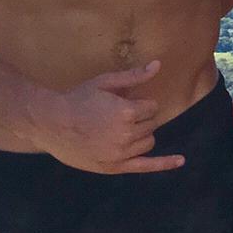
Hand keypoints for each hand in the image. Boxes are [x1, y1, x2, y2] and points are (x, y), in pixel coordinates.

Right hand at [22, 61, 183, 174]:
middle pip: (151, 125)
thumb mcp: (105, 82)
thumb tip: (158, 65)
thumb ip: (134, 76)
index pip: (151, 108)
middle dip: (140, 118)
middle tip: (118, 116)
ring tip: (119, 130)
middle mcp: (127, 134)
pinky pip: (146, 166)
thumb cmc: (78, 99)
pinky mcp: (115, 166)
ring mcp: (121, 153)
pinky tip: (181, 160)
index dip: (140, 104)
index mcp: (127, 112)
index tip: (125, 103)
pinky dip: (165, 164)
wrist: (51, 123)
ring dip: (141, 135)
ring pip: (148, 142)